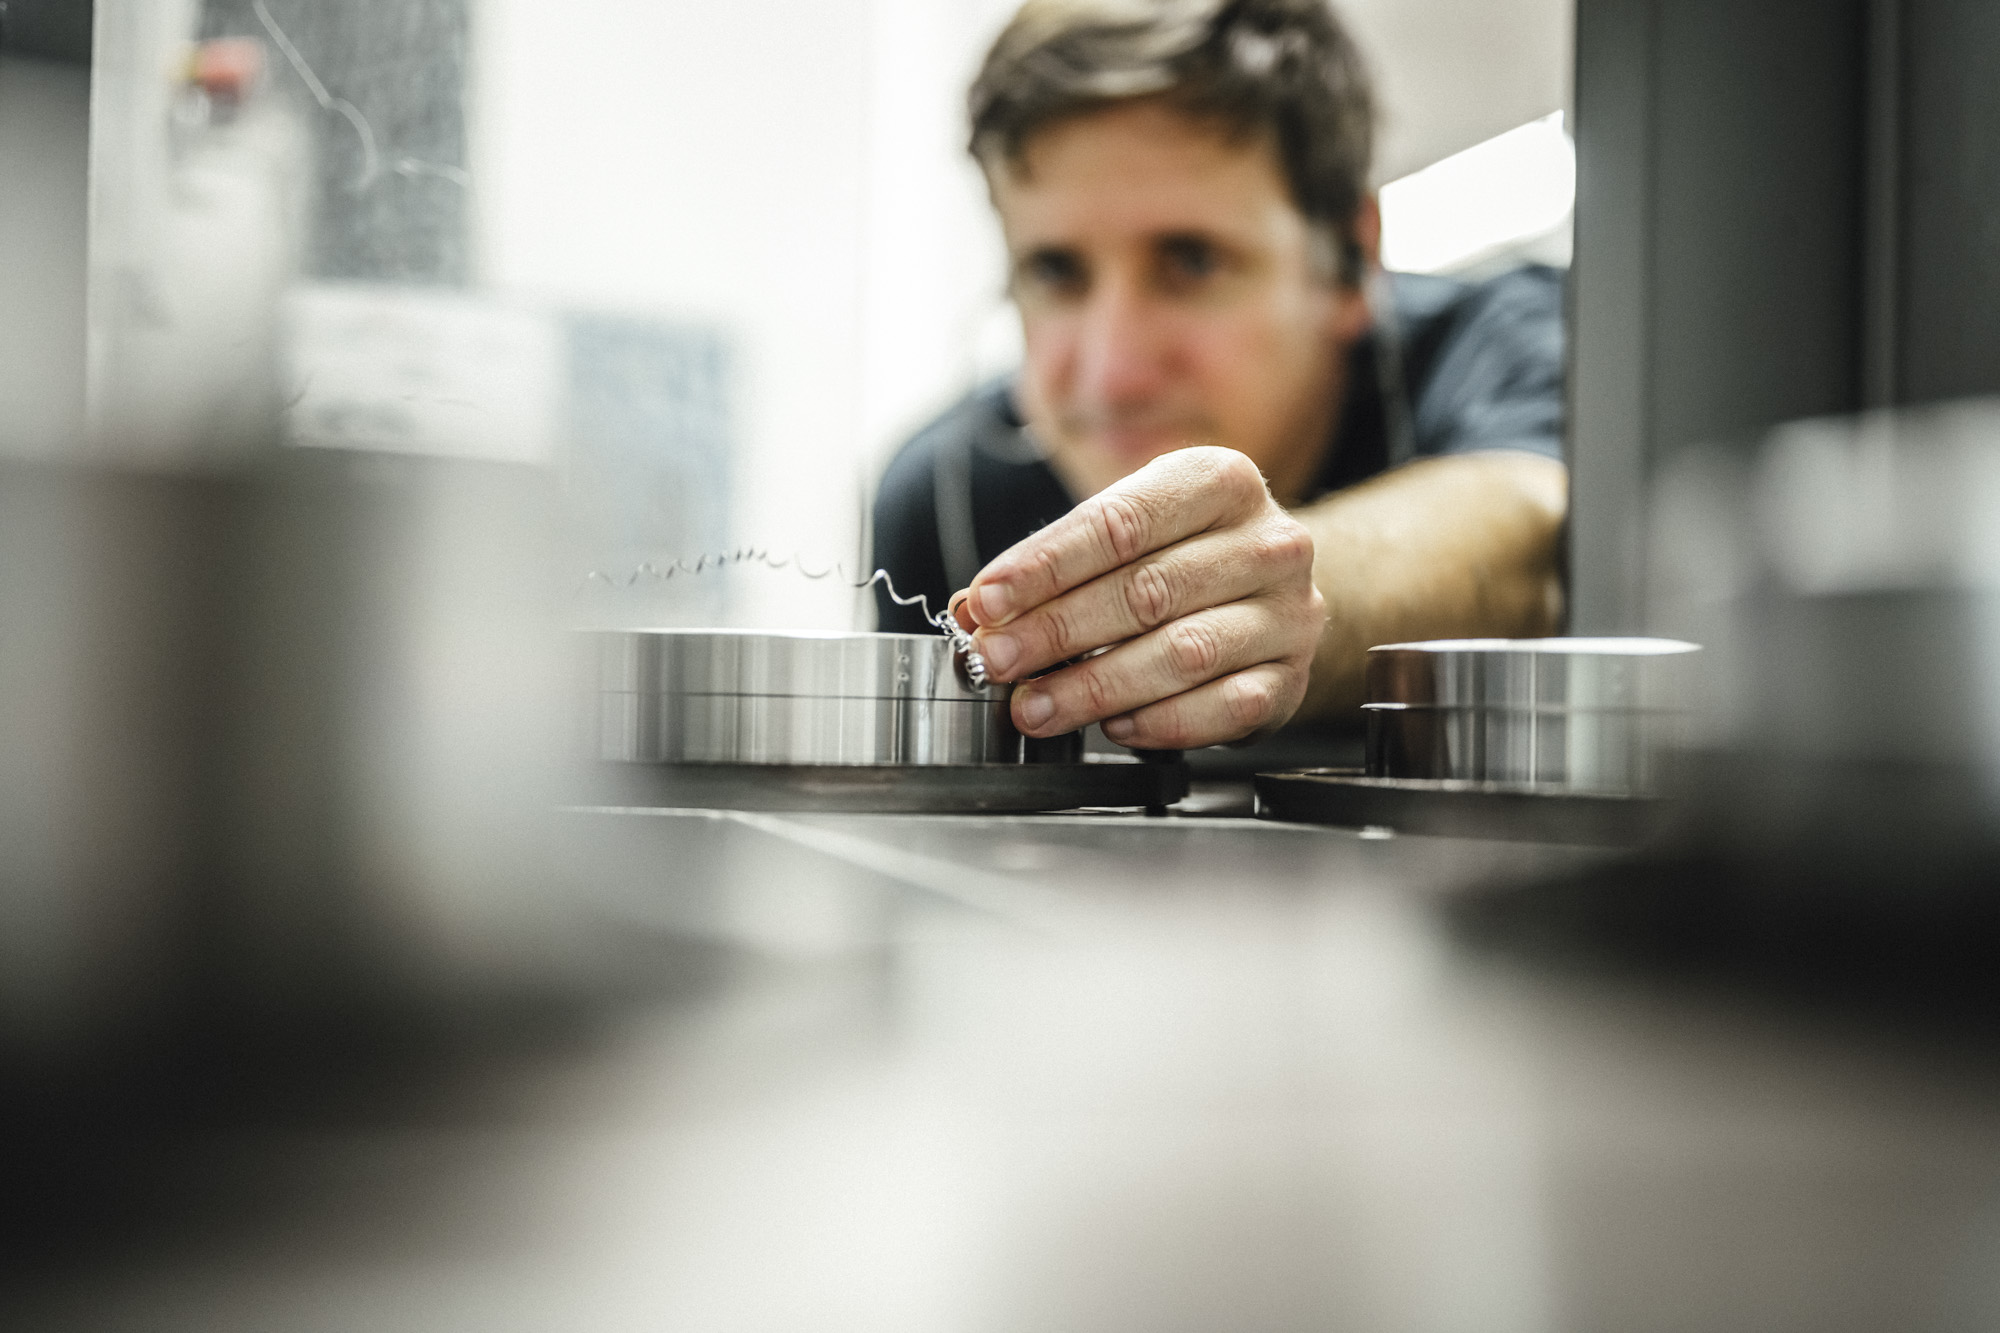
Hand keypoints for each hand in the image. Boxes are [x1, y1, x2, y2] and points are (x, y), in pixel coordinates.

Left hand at [952, 446, 1325, 748]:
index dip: (1045, 566)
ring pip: (1183, 654)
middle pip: (1146, 591)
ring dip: (1095, 687)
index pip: (1121, 522)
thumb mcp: (1120, 537)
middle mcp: (1268, 542)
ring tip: (1036, 706)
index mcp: (1220, 481)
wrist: (1272, 594)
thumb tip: (976, 610)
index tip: (987, 601)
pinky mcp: (1292, 678)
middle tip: (998, 661)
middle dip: (1057, 631)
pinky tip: (1114, 727)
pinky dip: (1159, 723)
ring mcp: (1289, 614)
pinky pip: (1221, 709)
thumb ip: (1052, 567)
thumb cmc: (1181, 557)